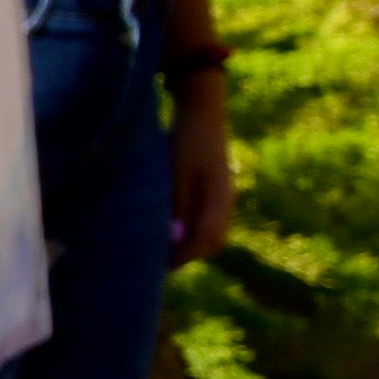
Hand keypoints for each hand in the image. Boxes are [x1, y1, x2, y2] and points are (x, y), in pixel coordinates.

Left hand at [168, 85, 234, 265]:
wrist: (201, 111)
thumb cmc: (187, 140)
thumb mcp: (178, 172)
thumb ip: (178, 205)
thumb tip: (175, 239)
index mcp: (219, 201)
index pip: (207, 242)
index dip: (183, 257)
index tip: (157, 266)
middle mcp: (224, 203)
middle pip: (210, 241)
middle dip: (185, 254)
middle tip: (154, 262)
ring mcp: (219, 197)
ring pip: (206, 231)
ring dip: (185, 242)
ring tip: (157, 248)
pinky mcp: (210, 190)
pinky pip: (202, 219)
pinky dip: (187, 228)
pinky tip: (166, 227)